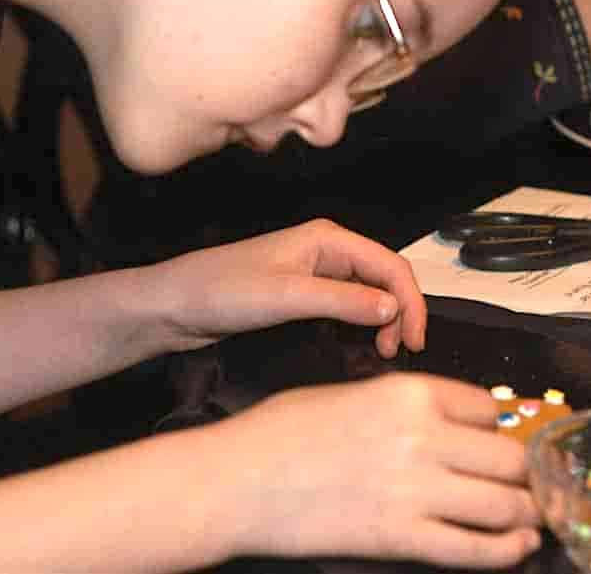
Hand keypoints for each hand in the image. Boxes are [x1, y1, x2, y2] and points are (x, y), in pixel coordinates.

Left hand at [149, 219, 426, 356]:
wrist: (174, 305)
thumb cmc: (220, 290)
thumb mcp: (287, 297)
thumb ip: (343, 301)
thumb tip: (392, 309)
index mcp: (328, 239)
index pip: (390, 265)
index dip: (411, 302)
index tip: (416, 339)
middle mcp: (326, 252)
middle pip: (384, 278)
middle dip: (400, 312)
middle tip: (399, 351)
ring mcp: (315, 273)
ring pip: (368, 294)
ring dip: (382, 320)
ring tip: (381, 351)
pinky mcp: (302, 295)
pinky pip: (346, 306)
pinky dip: (360, 325)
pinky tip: (359, 344)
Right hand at [201, 373, 542, 568]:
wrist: (240, 479)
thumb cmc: (284, 430)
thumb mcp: (351, 394)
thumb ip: (407, 405)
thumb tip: (452, 424)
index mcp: (410, 392)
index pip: (488, 409)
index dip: (500, 429)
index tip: (502, 444)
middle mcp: (423, 437)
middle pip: (509, 457)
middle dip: (525, 474)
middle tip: (531, 485)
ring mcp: (415, 490)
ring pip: (504, 504)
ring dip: (527, 513)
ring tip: (534, 517)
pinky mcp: (401, 539)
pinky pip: (474, 548)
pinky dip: (506, 551)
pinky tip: (519, 547)